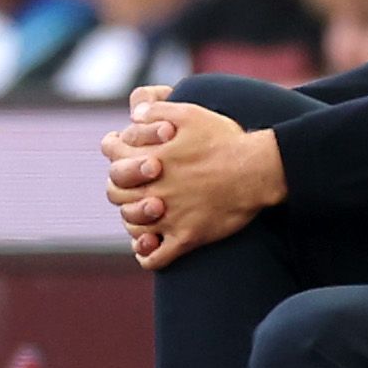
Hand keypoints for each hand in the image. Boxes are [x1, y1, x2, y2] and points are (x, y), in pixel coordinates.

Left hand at [104, 91, 284, 267]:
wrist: (257, 170)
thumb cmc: (225, 140)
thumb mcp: (189, 113)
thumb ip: (155, 110)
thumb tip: (134, 114)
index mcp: (148, 157)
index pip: (111, 155)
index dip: (115, 151)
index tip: (124, 153)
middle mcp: (152, 188)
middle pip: (115, 192)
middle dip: (122, 187)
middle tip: (138, 184)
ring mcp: (167, 216)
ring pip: (132, 225)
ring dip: (134, 218)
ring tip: (147, 212)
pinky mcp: (186, 238)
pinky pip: (154, 257)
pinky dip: (147, 253)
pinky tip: (152, 245)